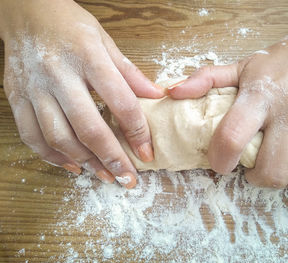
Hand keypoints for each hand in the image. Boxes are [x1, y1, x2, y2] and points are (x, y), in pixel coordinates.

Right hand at [0, 0, 163, 187]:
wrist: (26, 10)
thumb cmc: (70, 24)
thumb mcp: (105, 40)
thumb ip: (130, 72)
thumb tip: (156, 95)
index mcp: (87, 56)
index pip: (120, 101)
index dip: (137, 132)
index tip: (147, 153)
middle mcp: (59, 74)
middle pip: (88, 127)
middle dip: (111, 158)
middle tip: (127, 178)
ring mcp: (34, 88)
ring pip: (59, 137)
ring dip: (84, 162)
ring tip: (105, 176)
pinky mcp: (17, 97)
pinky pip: (31, 136)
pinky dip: (52, 156)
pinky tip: (72, 165)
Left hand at [169, 0, 287, 188]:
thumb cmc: (276, 63)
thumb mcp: (239, 67)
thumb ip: (205, 79)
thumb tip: (173, 92)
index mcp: (259, 97)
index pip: (233, 136)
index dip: (220, 159)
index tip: (219, 164)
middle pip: (271, 170)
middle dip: (255, 179)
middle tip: (250, 169)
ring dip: (281, 181)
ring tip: (273, 166)